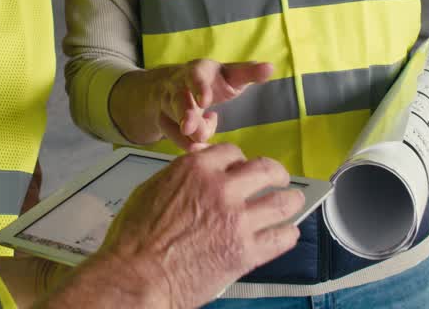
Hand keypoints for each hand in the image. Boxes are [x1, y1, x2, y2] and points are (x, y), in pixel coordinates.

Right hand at [96, 144, 302, 307]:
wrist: (137, 276)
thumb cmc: (134, 239)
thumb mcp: (152, 190)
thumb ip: (181, 179)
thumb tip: (194, 178)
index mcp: (196, 169)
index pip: (232, 152)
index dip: (240, 160)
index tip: (242, 168)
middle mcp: (222, 189)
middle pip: (265, 169)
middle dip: (275, 173)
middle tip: (278, 178)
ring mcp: (238, 221)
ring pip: (282, 202)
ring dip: (291, 200)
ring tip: (293, 201)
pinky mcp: (246, 252)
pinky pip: (281, 239)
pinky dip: (288, 235)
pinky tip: (288, 234)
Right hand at [154, 60, 273, 149]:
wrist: (170, 87)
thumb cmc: (210, 82)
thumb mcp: (229, 74)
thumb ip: (248, 72)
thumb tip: (270, 67)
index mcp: (197, 71)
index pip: (196, 76)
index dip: (199, 87)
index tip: (205, 100)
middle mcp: (178, 86)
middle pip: (178, 99)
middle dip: (184, 113)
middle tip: (190, 128)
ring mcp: (167, 104)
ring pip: (172, 119)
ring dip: (185, 132)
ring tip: (199, 141)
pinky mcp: (162, 121)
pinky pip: (172, 136)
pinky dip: (186, 144)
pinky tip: (199, 148)